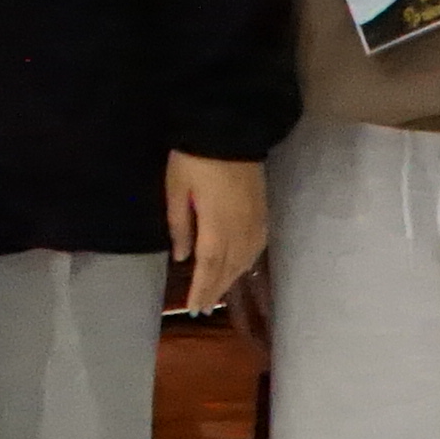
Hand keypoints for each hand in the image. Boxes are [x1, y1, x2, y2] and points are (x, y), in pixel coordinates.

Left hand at [163, 152, 268, 318]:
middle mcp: (240, 228)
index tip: (195, 308)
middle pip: (229, 267)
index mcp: (217, 225)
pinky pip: (257, 245)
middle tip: (204, 309)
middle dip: (215, 290)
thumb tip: (181, 257)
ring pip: (245, 259)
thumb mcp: (176, 189)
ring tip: (218, 294)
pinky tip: (241, 267)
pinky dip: (247, 262)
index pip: (210, 266)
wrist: (229, 129)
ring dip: (231, 279)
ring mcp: (255, 219)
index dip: (202, 290)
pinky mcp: (263, 210)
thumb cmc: (194, 157)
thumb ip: (180, 225)